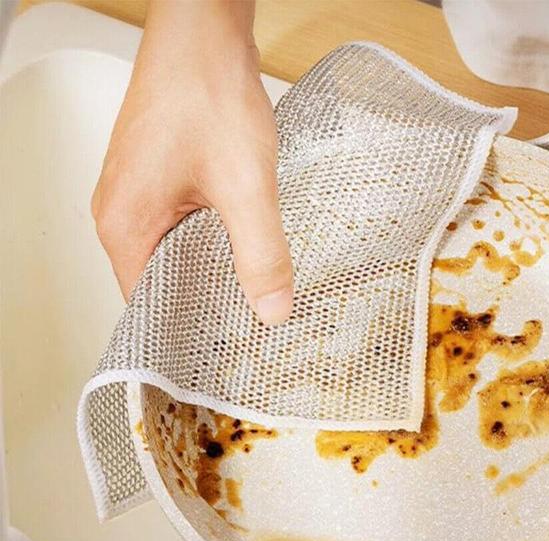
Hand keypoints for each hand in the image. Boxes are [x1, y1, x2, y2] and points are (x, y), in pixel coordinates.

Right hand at [92, 0, 292, 323]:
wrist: (203, 30)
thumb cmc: (206, 92)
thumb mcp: (245, 186)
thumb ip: (260, 253)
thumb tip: (272, 309)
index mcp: (125, 225)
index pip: (146, 306)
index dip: (187, 330)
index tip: (223, 348)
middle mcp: (122, 213)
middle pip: (161, 283)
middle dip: (205, 304)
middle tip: (248, 327)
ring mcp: (138, 194)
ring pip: (174, 255)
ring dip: (211, 272)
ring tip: (250, 295)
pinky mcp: (159, 179)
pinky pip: (181, 229)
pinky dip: (211, 244)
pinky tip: (243, 250)